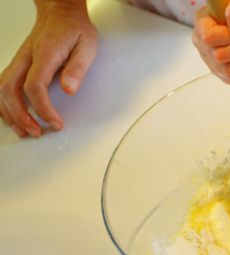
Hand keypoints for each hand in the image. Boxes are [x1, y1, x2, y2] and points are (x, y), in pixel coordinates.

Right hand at [0, 1, 96, 137]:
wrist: (61, 14)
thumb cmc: (74, 30)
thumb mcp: (87, 46)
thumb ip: (78, 68)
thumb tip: (70, 90)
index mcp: (44, 54)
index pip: (34, 86)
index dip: (43, 108)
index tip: (55, 123)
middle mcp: (26, 58)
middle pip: (10, 90)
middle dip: (21, 116)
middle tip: (37, 132)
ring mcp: (18, 61)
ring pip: (1, 90)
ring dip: (9, 113)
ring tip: (25, 130)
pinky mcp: (17, 66)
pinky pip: (2, 86)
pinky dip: (4, 105)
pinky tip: (14, 117)